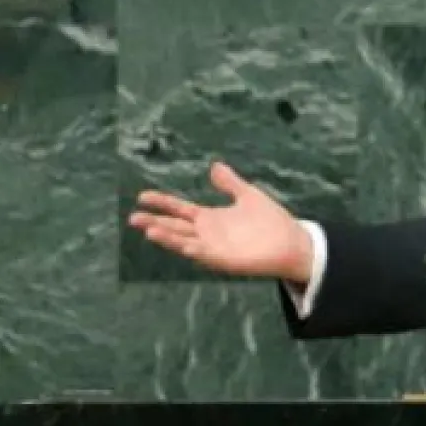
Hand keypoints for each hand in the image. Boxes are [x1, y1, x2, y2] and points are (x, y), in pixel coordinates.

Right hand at [128, 162, 313, 282]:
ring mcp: (214, 248)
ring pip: (184, 242)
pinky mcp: (225, 259)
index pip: (180, 209)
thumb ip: (230, 183)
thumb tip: (214, 166)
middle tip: (133, 217)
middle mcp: (208, 234)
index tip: (142, 196)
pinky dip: (192, 249)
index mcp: (211, 218)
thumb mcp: (248, 195)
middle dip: (155, 222)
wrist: (292, 242)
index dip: (162, 203)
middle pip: (175, 227)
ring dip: (167, 237)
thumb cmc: (272, 221)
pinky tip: (182, 244)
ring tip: (148, 230)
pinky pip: (204, 254)